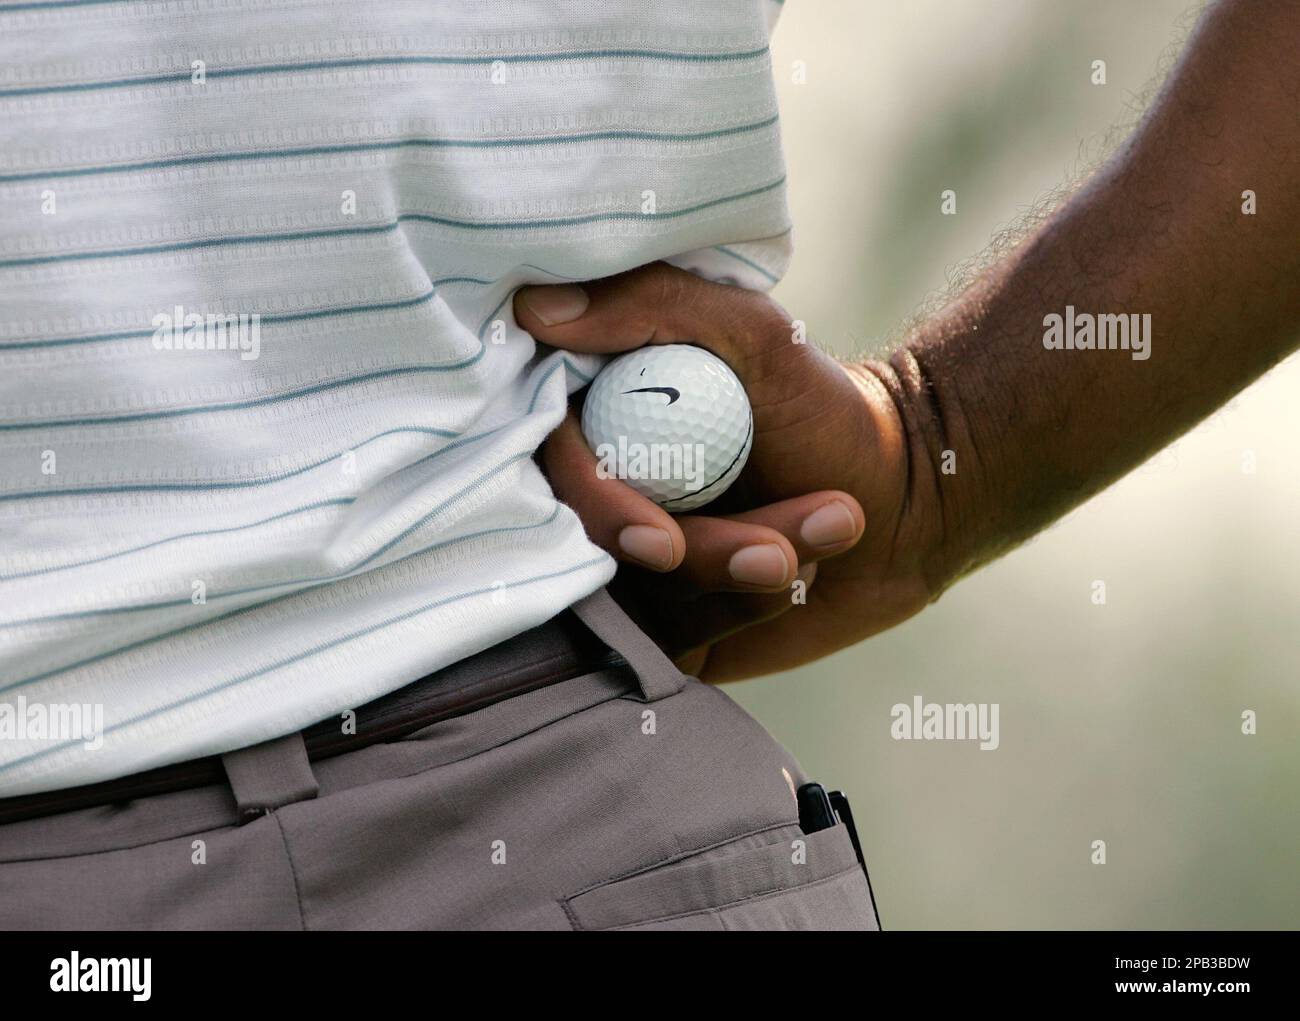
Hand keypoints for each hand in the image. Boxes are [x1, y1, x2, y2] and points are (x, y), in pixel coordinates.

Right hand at [515, 263, 943, 680]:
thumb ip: (652, 305)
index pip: (552, 470)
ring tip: (833, 527)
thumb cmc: (822, 407)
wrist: (900, 499)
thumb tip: (538, 310)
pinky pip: (670, 643)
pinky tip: (810, 566)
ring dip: (736, 575)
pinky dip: (741, 608)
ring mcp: (625, 563)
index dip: (599, 511)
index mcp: (595, 416)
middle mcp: (596, 490)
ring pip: (638, 601)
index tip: (664, 541)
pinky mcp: (662, 623)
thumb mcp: (753, 334)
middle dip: (697, 557)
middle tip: (779, 557)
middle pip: (591, 550)